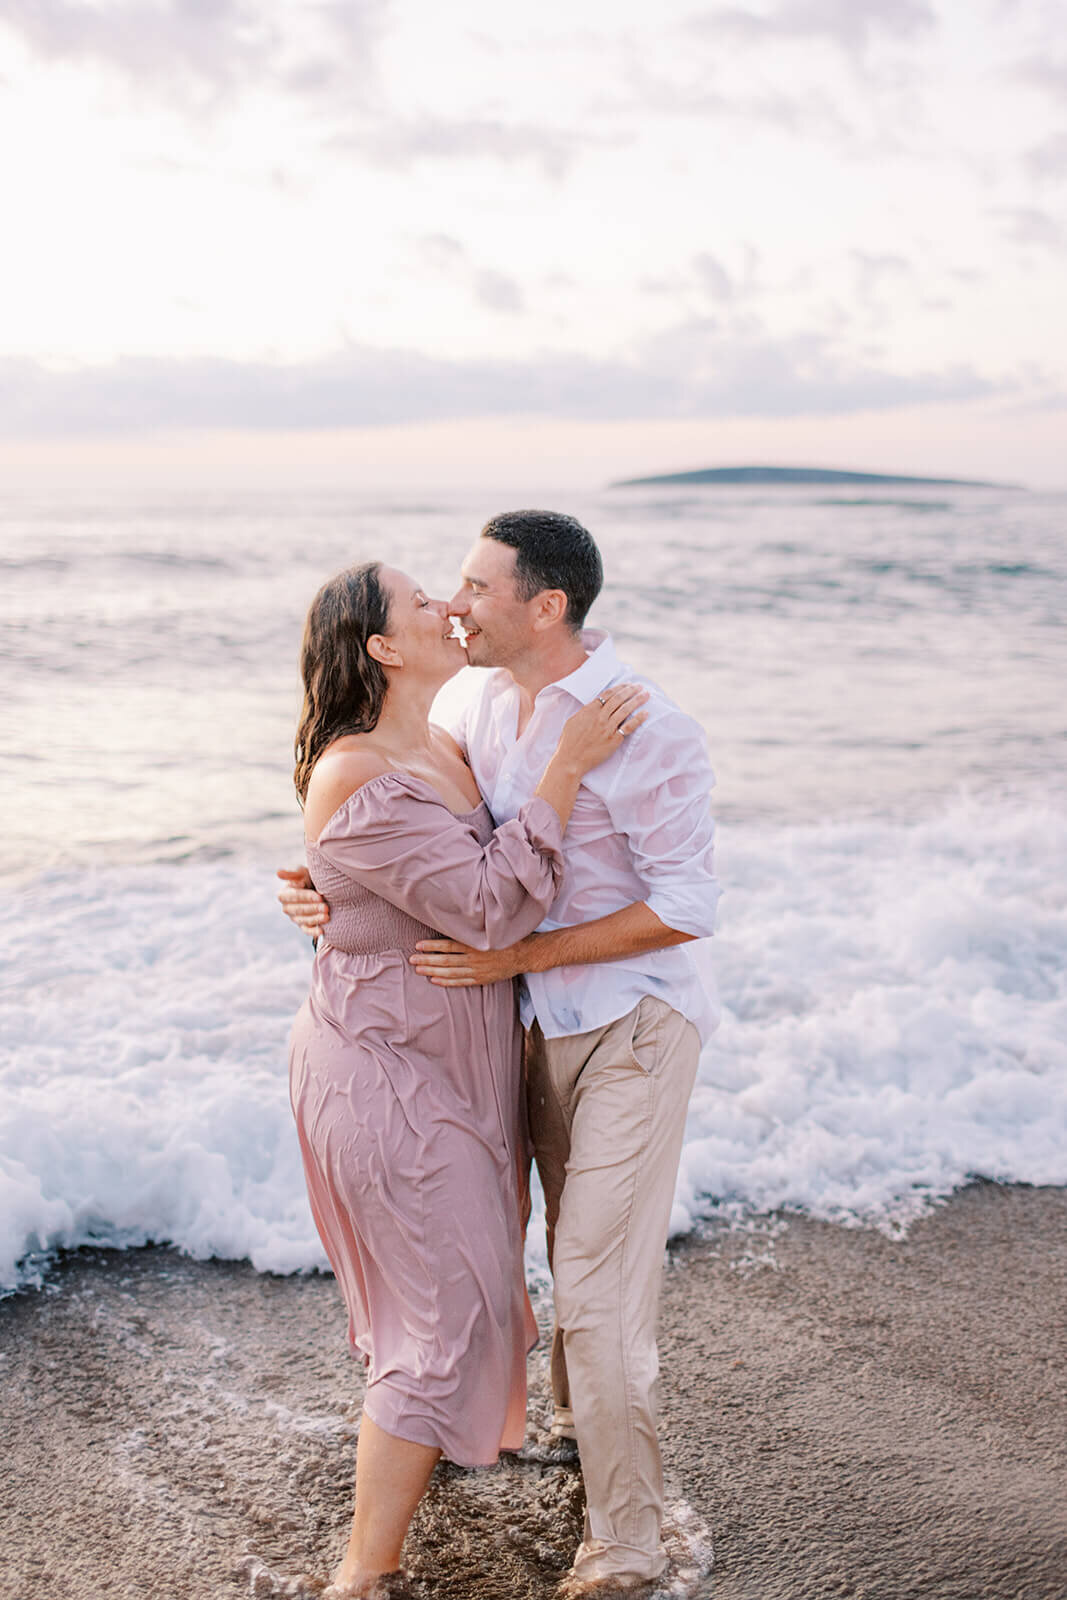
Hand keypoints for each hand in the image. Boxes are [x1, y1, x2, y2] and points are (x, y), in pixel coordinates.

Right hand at [276, 867, 329, 934]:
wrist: (318, 888)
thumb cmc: (309, 878)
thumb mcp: (302, 873)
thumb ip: (292, 874)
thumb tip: (278, 872)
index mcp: (283, 894)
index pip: (294, 896)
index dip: (306, 897)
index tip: (319, 896)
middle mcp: (286, 908)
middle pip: (299, 909)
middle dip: (313, 908)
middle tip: (326, 907)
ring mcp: (294, 918)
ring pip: (303, 920)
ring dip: (315, 919)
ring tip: (327, 917)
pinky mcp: (302, 925)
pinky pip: (306, 930)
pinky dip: (313, 932)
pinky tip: (321, 931)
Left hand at [409, 938, 530, 985]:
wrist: (524, 954)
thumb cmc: (505, 938)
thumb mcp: (490, 929)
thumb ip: (473, 929)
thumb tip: (454, 921)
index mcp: (475, 944)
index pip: (449, 945)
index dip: (432, 946)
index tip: (418, 946)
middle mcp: (474, 958)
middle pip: (446, 960)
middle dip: (427, 960)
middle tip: (412, 960)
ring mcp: (477, 970)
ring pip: (450, 972)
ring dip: (433, 971)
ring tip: (418, 969)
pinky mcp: (481, 979)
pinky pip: (460, 982)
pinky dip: (447, 982)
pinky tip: (435, 980)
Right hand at [553, 683, 648, 776]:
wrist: (570, 760)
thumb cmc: (568, 742)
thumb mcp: (573, 721)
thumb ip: (585, 712)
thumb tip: (594, 706)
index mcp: (589, 710)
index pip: (608, 694)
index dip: (620, 688)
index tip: (628, 685)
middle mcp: (600, 717)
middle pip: (619, 699)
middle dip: (631, 690)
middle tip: (640, 686)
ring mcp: (607, 728)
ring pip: (625, 710)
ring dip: (637, 700)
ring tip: (647, 695)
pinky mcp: (613, 740)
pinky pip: (629, 727)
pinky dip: (638, 719)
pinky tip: (646, 713)